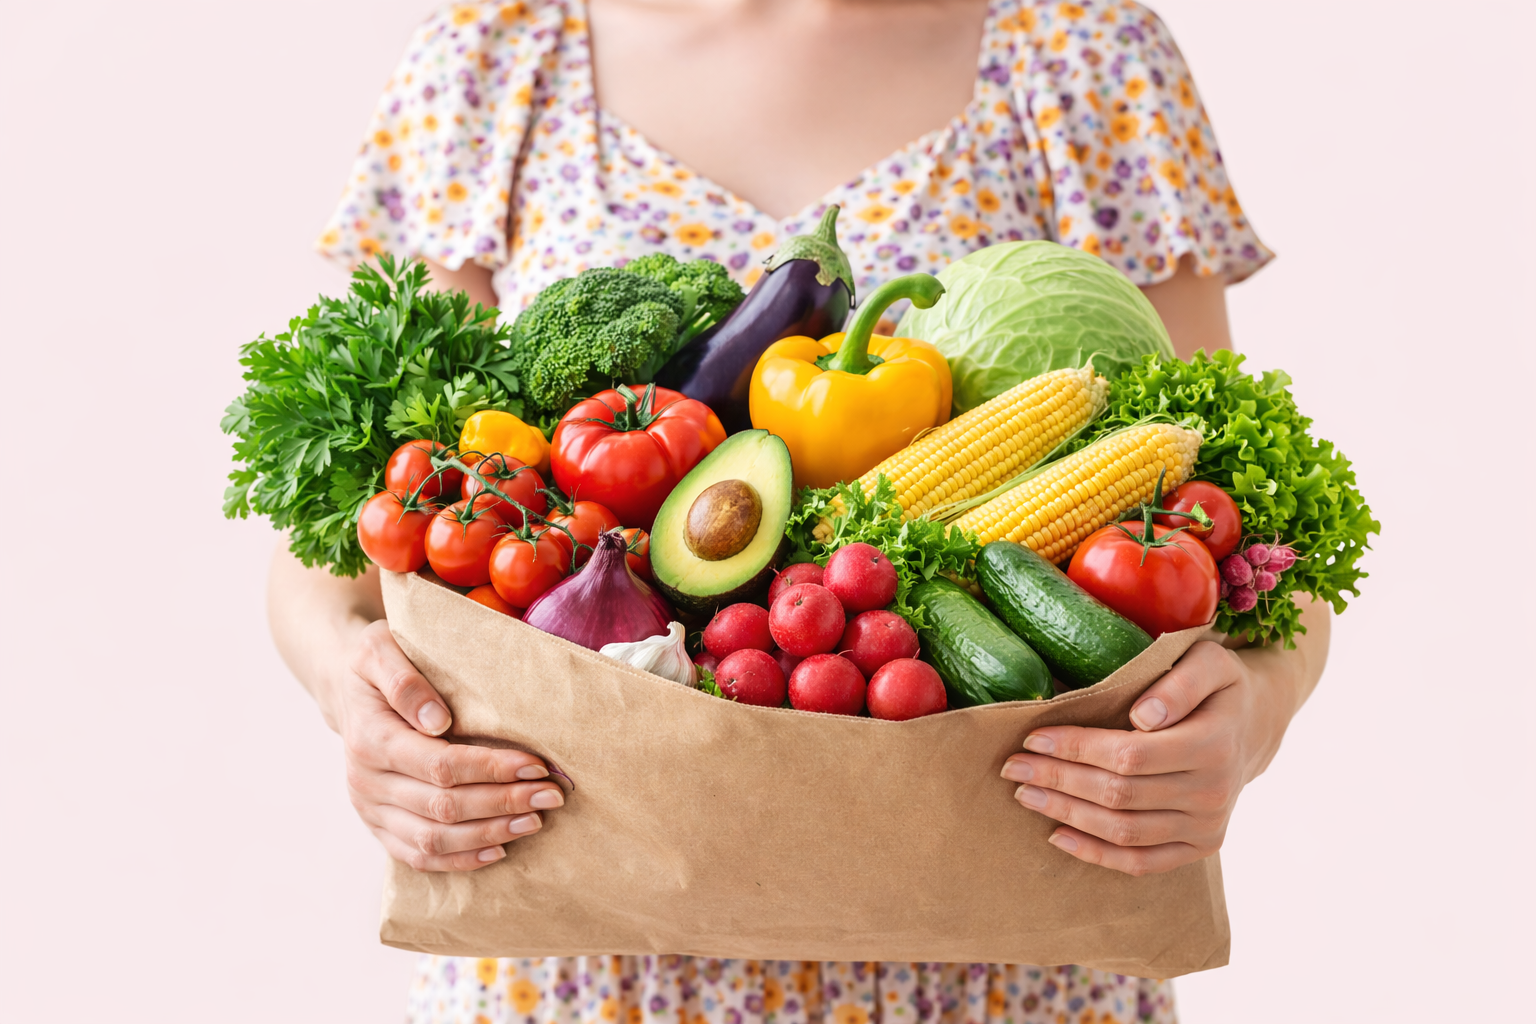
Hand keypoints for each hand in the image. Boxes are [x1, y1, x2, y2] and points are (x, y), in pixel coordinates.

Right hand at [339, 620, 563, 871]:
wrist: (344, 690)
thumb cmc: (374, 666)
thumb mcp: (379, 650)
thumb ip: (404, 681)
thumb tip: (436, 719)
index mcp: (370, 739)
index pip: (440, 765)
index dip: (491, 769)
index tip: (536, 765)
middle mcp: (366, 782)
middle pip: (443, 807)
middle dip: (503, 803)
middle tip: (551, 795)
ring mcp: (370, 810)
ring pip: (433, 839)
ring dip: (489, 834)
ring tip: (534, 821)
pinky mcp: (378, 827)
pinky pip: (418, 857)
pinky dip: (460, 860)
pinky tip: (499, 850)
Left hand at [1000, 640, 1295, 875]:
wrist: (1255, 725)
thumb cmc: (1218, 686)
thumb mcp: (1209, 662)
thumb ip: (1180, 683)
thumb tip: (1144, 716)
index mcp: (1213, 745)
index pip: (1129, 755)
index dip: (1076, 749)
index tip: (1032, 738)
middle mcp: (1212, 793)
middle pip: (1118, 795)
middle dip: (1058, 780)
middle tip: (1012, 767)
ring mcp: (1207, 827)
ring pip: (1123, 831)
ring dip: (1067, 814)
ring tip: (1026, 794)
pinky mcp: (1200, 847)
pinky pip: (1141, 863)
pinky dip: (1096, 855)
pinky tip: (1057, 835)